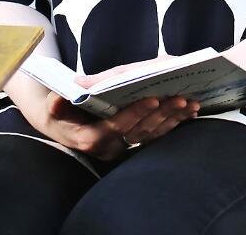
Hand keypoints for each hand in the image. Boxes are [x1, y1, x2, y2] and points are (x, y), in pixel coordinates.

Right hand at [16, 58, 199, 160]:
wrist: (60, 125)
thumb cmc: (58, 111)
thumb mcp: (53, 105)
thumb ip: (56, 103)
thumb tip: (59, 97)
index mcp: (91, 138)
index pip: (117, 126)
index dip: (136, 113)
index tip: (154, 98)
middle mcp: (110, 148)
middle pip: (140, 131)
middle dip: (163, 114)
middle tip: (182, 98)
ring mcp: (123, 148)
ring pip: (152, 135)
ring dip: (174, 120)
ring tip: (192, 104)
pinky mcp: (132, 143)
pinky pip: (156, 136)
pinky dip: (173, 124)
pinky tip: (189, 113)